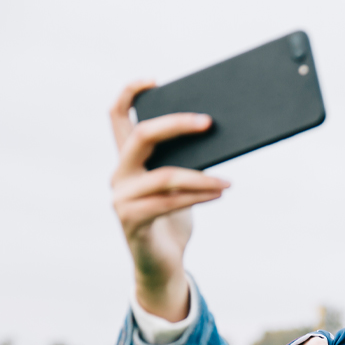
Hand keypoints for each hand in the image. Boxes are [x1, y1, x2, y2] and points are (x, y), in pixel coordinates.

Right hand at [109, 80, 230, 320]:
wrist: (163, 264)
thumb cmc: (175, 218)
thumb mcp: (180, 184)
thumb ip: (185, 160)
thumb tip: (216, 133)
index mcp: (127, 160)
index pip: (116, 117)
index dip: (130, 94)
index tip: (154, 80)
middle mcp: (119, 174)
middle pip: (142, 136)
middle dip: (176, 124)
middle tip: (209, 122)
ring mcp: (122, 198)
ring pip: (165, 175)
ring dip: (202, 177)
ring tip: (228, 181)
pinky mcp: (133, 221)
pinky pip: (169, 203)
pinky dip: (198, 196)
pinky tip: (220, 192)